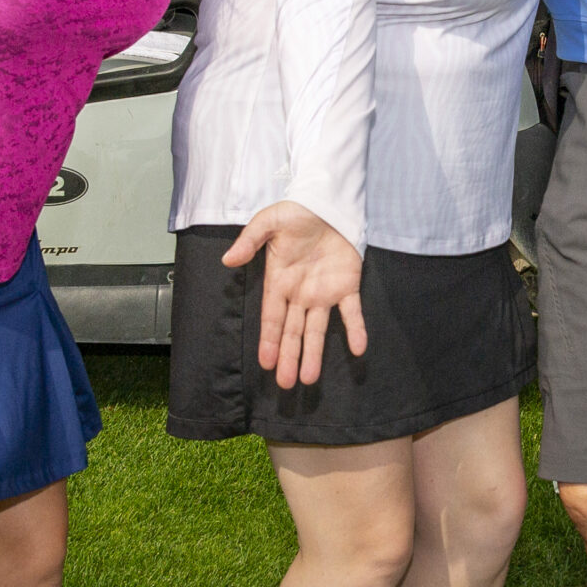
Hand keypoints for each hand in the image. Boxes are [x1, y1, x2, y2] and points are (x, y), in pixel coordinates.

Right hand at [222, 200, 367, 388]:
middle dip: (288, 356)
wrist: (326, 202)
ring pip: (317, 330)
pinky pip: (352, 311)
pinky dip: (356, 329)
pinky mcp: (347, 286)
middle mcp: (300, 294)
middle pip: (292, 331)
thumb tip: (227, 260)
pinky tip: (358, 348)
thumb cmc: (295, 213)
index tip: (266, 363)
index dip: (269, 340)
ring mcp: (324, 292)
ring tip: (310, 379)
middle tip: (285, 383)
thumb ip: (249, 241)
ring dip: (315, 353)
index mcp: (279, 282)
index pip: (272, 317)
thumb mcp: (268, 222)